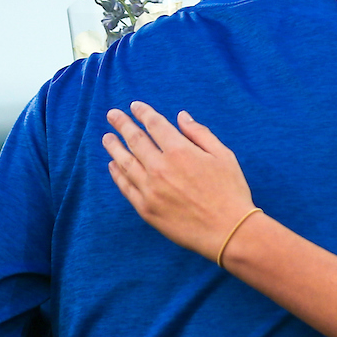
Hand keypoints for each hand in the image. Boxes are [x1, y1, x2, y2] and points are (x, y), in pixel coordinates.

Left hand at [103, 102, 255, 261]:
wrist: (228, 231)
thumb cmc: (230, 191)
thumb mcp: (223, 155)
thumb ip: (200, 133)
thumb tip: (181, 116)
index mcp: (180, 151)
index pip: (155, 125)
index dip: (143, 113)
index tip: (134, 106)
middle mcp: (160, 168)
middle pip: (135, 140)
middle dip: (122, 124)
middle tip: (112, 115)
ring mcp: (150, 190)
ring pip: (125, 162)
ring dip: (114, 147)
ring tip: (107, 137)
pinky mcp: (146, 209)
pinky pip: (126, 187)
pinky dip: (117, 174)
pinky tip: (113, 166)